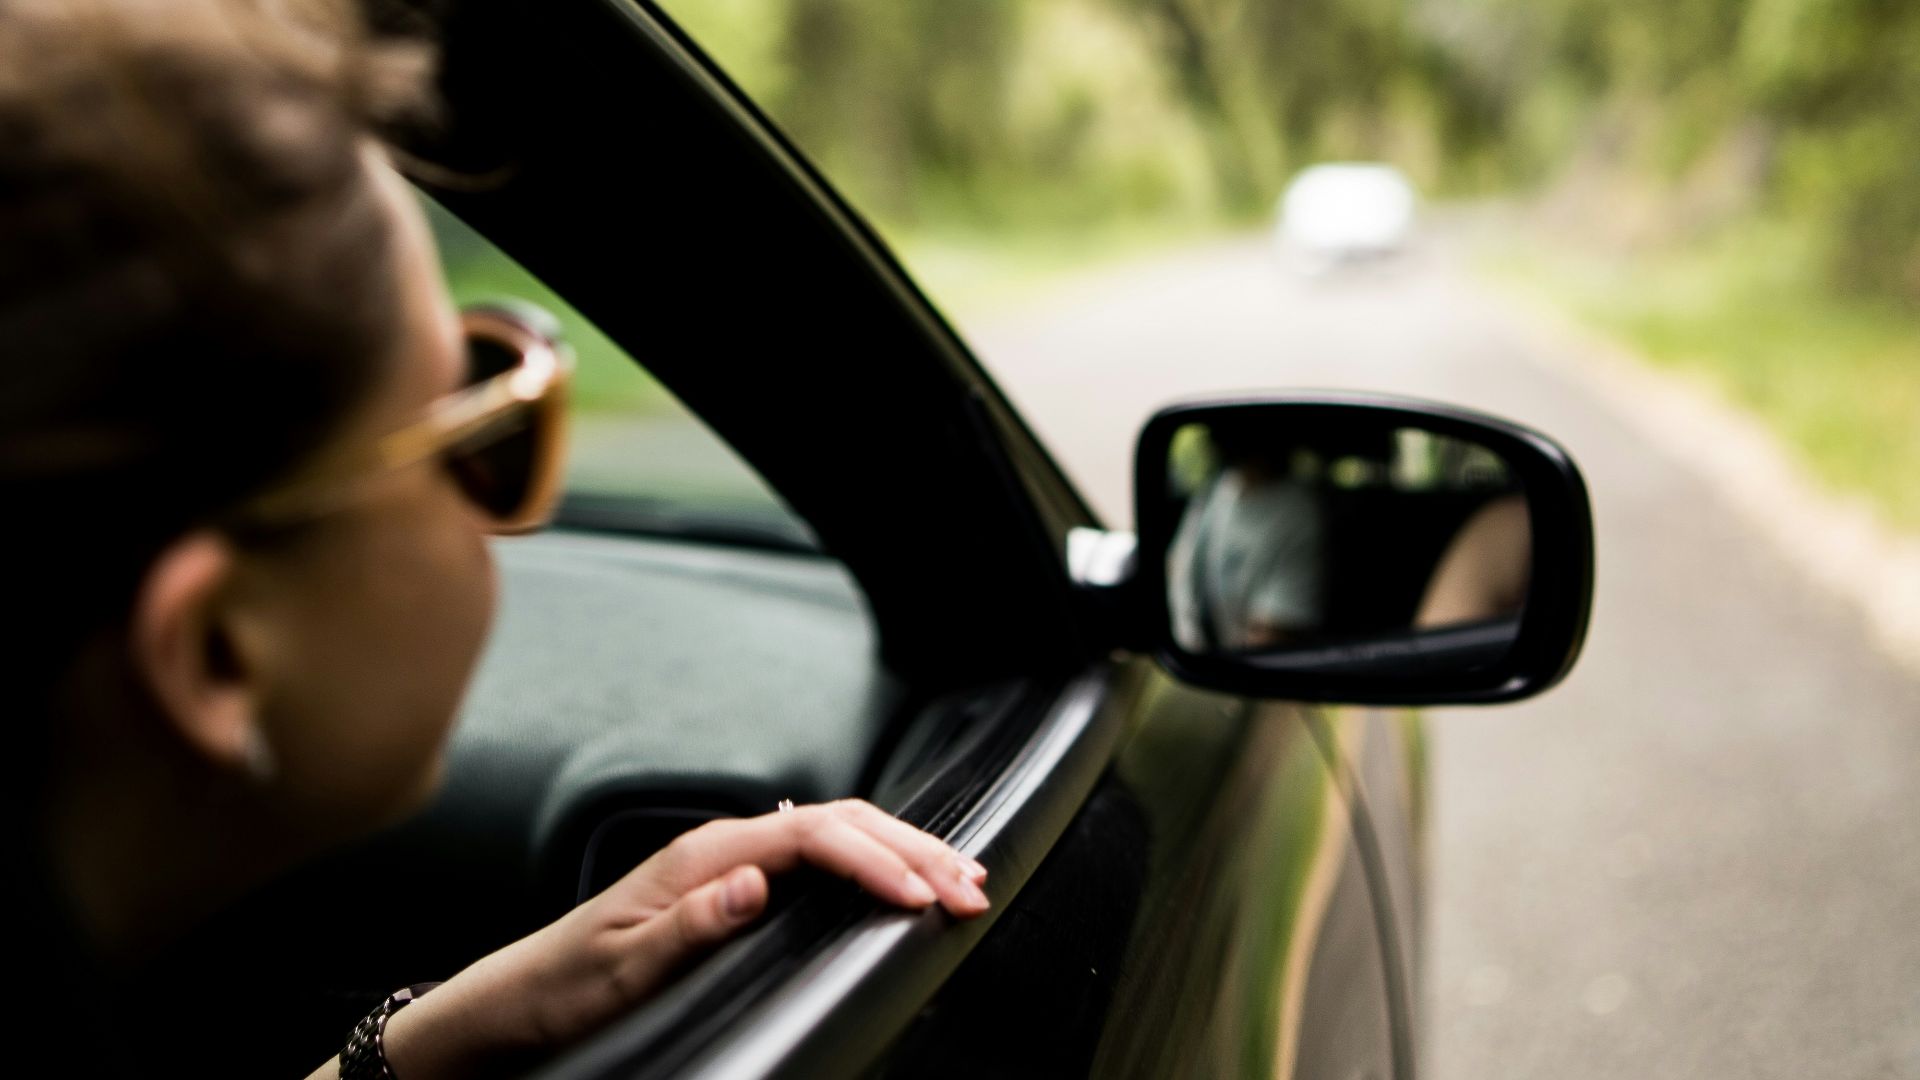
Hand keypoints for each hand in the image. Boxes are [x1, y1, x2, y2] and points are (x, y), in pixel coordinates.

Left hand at [375, 799, 989, 1078]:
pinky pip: (820, 855)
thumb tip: (754, 883)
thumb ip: (691, 922)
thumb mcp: (624, 967)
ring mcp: (731, 861)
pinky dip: (873, 862)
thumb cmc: (566, 988)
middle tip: (972, 884)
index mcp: (704, 854)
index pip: (814, 835)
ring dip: (903, 849)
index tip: (921, 896)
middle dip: (914, 848)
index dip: (876, 860)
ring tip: (959, 874)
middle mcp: (723, 846)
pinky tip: (898, 873)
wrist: (518, 999)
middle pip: (841, 822)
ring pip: (838, 833)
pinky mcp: (734, 884)